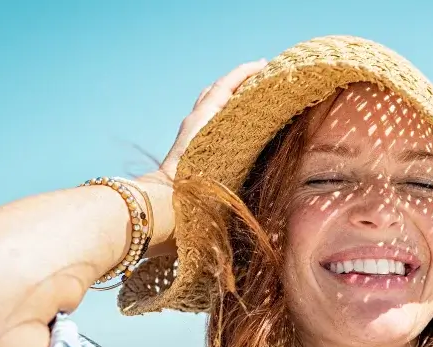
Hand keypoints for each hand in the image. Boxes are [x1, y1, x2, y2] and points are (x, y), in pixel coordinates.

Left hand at [156, 59, 266, 180]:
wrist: (169, 195)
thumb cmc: (195, 177)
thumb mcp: (218, 147)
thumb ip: (233, 130)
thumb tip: (254, 113)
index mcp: (204, 115)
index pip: (225, 85)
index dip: (244, 72)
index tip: (263, 64)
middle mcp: (196, 118)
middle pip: (216, 89)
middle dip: (237, 80)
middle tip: (259, 77)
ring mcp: (191, 129)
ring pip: (211, 102)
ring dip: (230, 94)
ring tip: (250, 96)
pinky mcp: (190, 143)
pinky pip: (210, 117)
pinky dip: (224, 111)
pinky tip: (236, 121)